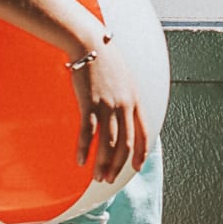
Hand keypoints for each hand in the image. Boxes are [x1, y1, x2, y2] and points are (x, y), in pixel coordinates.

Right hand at [68, 39, 145, 180]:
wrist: (90, 44)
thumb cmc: (106, 61)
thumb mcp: (124, 80)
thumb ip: (126, 99)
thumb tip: (123, 115)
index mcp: (135, 101)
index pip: (143, 134)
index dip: (140, 154)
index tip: (135, 169)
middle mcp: (124, 106)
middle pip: (125, 144)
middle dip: (118, 165)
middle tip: (109, 179)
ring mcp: (107, 106)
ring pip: (108, 144)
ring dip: (103, 164)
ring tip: (98, 177)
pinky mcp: (89, 103)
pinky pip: (87, 133)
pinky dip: (84, 149)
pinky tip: (80, 161)